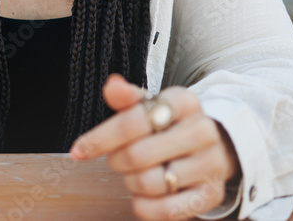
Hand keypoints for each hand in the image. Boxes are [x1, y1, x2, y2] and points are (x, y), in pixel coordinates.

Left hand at [69, 74, 240, 219]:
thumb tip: (112, 85)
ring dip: (131, 183)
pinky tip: (142, 196)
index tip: (78, 151)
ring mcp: (211, 164)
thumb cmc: (170, 124)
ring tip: (135, 174)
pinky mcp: (212, 195)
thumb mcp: (150, 104)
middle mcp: (203, 131)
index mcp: (184, 102)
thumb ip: (127, 98)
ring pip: (149, 183)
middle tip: (117, 159)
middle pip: (137, 156)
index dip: (100, 139)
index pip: (133, 121)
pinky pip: (166, 210)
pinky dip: (144, 207)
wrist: (215, 145)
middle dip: (117, 161)